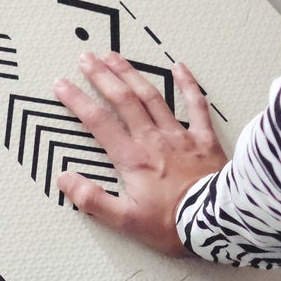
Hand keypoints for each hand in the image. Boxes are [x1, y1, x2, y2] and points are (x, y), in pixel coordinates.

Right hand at [53, 51, 226, 255]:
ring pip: (152, 97)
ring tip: (115, 56)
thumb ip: (92, 199)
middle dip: (102, 76)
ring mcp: (179, 135)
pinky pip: (196, 105)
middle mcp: (152, 139)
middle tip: (86, 58)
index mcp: (131, 157)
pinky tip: (179, 67)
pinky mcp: (204, 139)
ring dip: (131, 74)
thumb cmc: (173, 223)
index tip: (61, 84)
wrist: (220, 221)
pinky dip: (188, 84)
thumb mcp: (125, 220)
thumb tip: (64, 178)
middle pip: (123, 100)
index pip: (98, 122)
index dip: (77, 100)